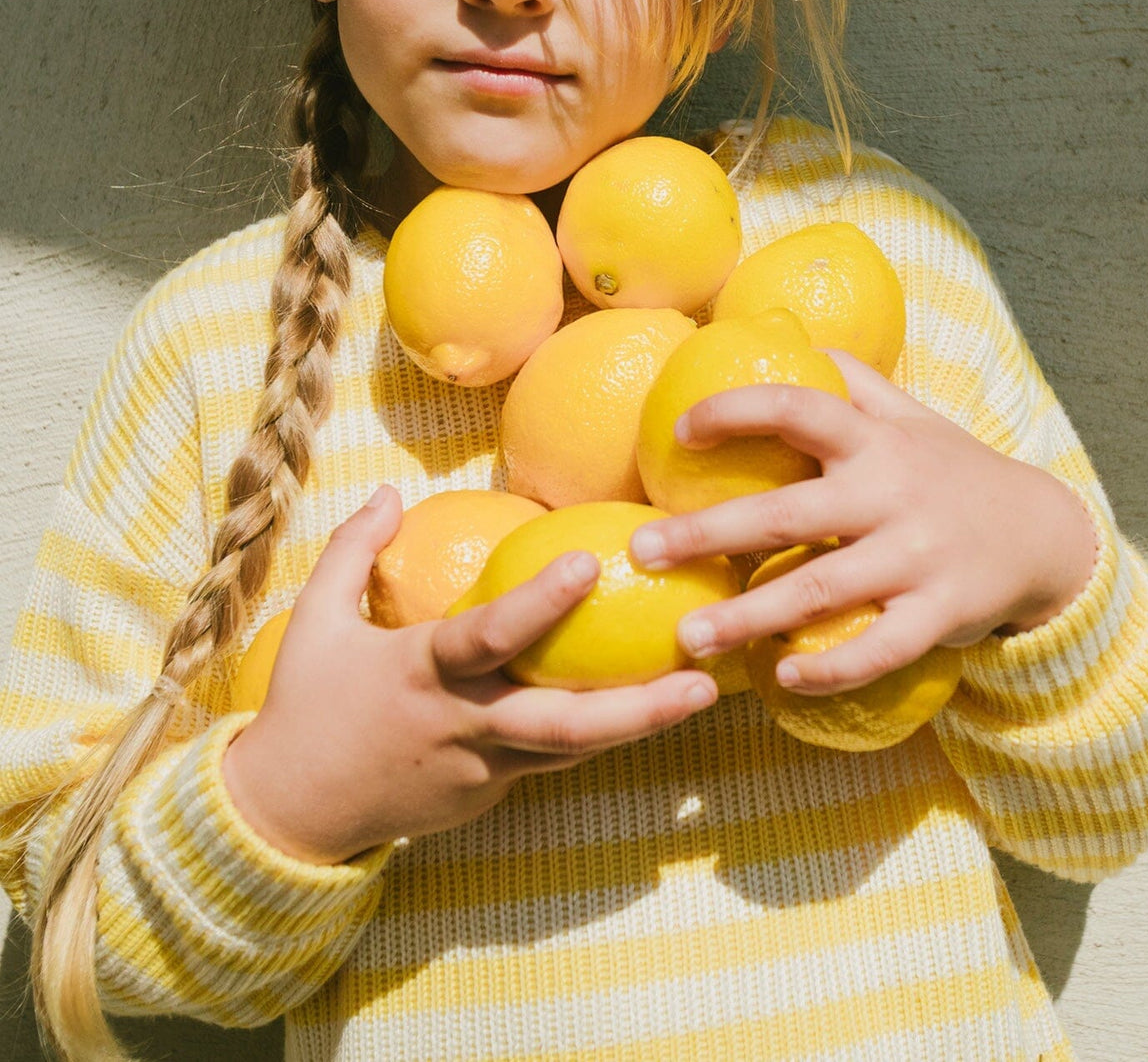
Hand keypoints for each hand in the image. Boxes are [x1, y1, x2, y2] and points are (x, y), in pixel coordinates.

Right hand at [222, 486, 717, 863]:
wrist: (288, 812)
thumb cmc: (304, 704)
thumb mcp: (316, 618)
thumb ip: (352, 549)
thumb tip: (385, 491)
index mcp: (421, 671)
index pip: (489, 636)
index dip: (539, 603)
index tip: (589, 563)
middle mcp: (462, 724)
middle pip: (562, 723)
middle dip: (637, 706)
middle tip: (702, 675)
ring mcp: (481, 769)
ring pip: (572, 748)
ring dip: (638, 723)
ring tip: (700, 690)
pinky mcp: (488, 796)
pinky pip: (549, 761)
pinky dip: (593, 734)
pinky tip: (642, 706)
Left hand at [628, 351, 1096, 696]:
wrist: (1044, 535)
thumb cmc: (951, 470)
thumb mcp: (910, 414)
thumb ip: (850, 380)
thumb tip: (780, 335)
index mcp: (874, 441)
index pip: (799, 408)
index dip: (737, 411)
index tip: (681, 429)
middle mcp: (890, 495)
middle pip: (786, 515)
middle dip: (707, 533)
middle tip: (640, 550)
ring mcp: (916, 559)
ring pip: (820, 591)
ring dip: (748, 617)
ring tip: (687, 636)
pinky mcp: (940, 615)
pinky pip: (879, 649)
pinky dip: (831, 667)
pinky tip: (782, 675)